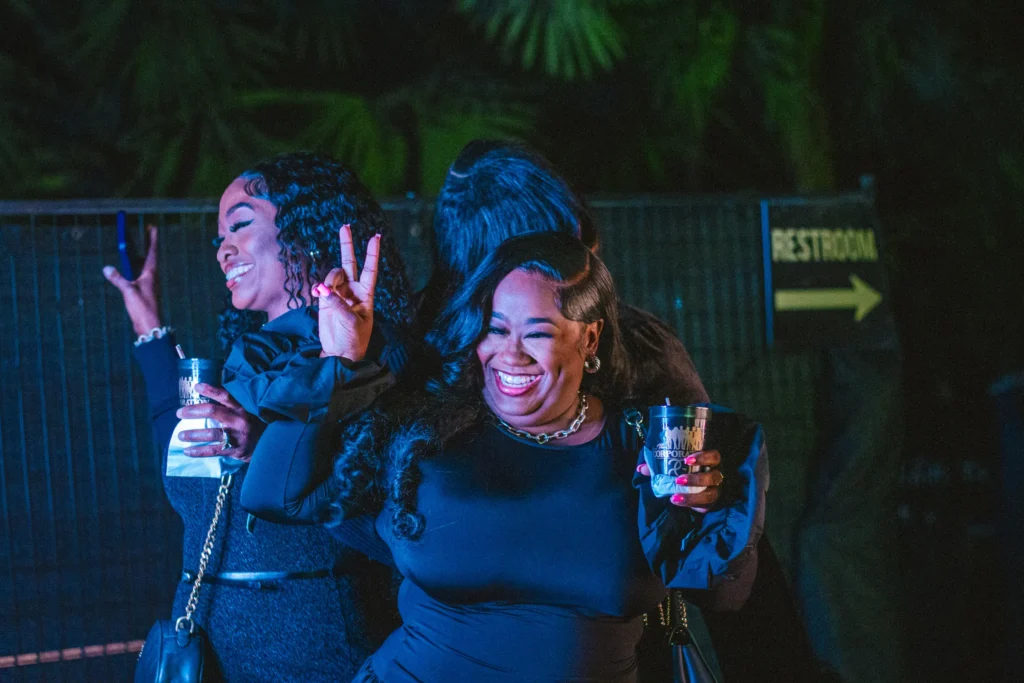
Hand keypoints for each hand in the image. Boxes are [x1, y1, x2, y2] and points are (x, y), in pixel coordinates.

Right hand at [102, 225, 161, 334]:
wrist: (150, 325)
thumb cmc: (143, 308)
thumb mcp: (128, 291)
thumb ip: (118, 279)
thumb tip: (107, 268)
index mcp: (151, 274)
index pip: (152, 252)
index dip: (152, 239)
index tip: (152, 226)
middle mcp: (152, 277)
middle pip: (149, 256)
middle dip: (147, 243)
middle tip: (145, 230)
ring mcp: (149, 284)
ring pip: (144, 265)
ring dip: (140, 254)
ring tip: (137, 245)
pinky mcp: (144, 291)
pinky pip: (139, 275)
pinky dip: (135, 267)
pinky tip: (129, 268)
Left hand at [175, 383, 259, 461]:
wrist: (272, 446)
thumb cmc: (257, 426)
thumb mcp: (251, 412)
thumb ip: (236, 405)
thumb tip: (215, 397)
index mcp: (243, 408)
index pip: (226, 395)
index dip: (210, 390)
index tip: (197, 386)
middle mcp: (239, 420)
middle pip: (212, 411)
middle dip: (193, 411)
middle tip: (180, 413)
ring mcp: (237, 435)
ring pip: (210, 433)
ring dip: (193, 434)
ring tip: (180, 435)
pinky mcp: (235, 450)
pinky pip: (213, 451)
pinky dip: (198, 451)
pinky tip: (187, 451)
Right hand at [312, 224, 379, 361]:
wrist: (339, 353)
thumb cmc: (352, 340)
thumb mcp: (351, 323)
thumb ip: (338, 304)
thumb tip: (324, 290)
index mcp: (366, 295)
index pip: (370, 270)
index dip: (372, 254)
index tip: (376, 236)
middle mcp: (353, 290)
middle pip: (349, 262)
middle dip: (347, 245)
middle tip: (345, 226)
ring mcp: (338, 294)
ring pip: (333, 275)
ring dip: (329, 280)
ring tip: (326, 294)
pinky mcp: (325, 300)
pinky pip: (322, 286)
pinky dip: (320, 288)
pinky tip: (320, 295)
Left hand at [637, 449, 723, 511]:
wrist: (692, 489)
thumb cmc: (683, 471)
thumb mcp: (672, 466)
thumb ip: (658, 466)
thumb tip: (641, 468)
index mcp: (709, 462)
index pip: (714, 456)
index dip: (703, 457)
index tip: (687, 460)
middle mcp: (715, 476)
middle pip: (714, 477)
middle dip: (696, 479)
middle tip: (679, 480)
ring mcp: (714, 491)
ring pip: (710, 494)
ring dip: (692, 496)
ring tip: (675, 497)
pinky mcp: (710, 504)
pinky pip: (704, 507)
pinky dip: (691, 505)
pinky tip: (678, 502)